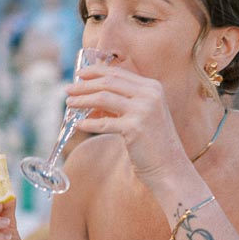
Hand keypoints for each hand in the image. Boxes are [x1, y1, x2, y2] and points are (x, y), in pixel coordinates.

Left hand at [68, 63, 187, 185]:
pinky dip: (89, 124)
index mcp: (152, 87)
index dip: (95, 71)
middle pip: (108, 82)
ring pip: (103, 98)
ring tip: (69, 104)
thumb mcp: (140, 116)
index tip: (79, 75)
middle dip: (84, 85)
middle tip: (68, 89)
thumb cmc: (153, 144)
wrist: (170, 167)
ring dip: (82, 100)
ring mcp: (143, 110)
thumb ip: (120, 105)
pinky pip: (104, 123)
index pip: (118, 73)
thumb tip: (90, 103)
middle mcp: (149, 95)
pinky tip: (79, 125)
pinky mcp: (135, 128)